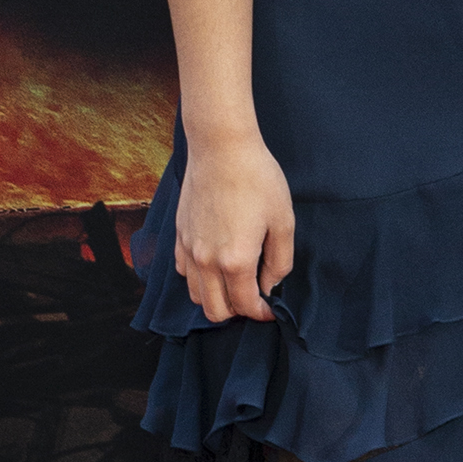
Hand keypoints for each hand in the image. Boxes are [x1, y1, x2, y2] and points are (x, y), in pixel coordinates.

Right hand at [174, 130, 294, 323]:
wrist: (221, 148)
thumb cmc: (257, 179)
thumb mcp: (283, 221)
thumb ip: (280, 262)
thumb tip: (270, 286)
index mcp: (236, 260)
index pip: (245, 306)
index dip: (262, 313)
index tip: (272, 309)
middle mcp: (206, 261)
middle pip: (215, 311)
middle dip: (237, 312)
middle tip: (254, 297)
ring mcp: (189, 249)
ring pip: (196, 296)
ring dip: (215, 298)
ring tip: (235, 283)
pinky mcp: (179, 235)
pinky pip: (183, 272)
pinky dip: (199, 279)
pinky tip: (215, 265)